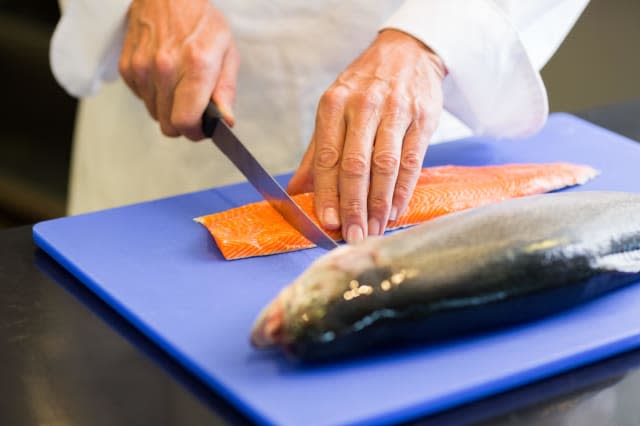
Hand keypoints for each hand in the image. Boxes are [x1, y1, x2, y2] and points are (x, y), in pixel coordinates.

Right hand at [119, 0, 237, 139]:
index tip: (202, 129)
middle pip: (168, 124)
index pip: (185, 122)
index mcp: (196, 66)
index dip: (195, 133)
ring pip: (154, 114)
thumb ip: (226, 90)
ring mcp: (142, 67)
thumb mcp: (227, 52)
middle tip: (194, 108)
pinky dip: (153, 94)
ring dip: (168, 108)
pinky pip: (141, 98)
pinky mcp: (127, 67)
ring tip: (179, 84)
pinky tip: (163, 75)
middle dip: (183, 123)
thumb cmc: (202, 22)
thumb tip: (225, 121)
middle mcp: (165, 68)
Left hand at [288, 29, 445, 241]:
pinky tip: (395, 210)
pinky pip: (412, 161)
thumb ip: (317, 152)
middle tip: (353, 235)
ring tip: (374, 229)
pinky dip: (403, 190)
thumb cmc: (364, 86)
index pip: (327, 157)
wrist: (407, 52)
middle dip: (353, 206)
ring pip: (385, 166)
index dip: (327, 194)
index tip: (327, 222)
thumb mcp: (334, 109)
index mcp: (333, 105)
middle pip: (355, 165)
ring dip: (379, 204)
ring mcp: (395, 111)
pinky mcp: (422, 118)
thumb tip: (296, 191)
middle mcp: (363, 106)